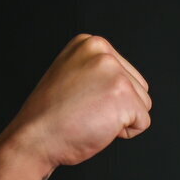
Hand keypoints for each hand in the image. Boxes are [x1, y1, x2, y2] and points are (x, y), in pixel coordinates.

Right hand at [0, 34, 151, 169]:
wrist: (36, 137)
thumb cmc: (52, 116)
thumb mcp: (73, 74)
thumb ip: (97, 70)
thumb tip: (124, 79)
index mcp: (90, 43)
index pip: (126, 73)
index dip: (108, 96)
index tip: (82, 99)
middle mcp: (103, 52)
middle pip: (139, 88)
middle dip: (119, 107)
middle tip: (87, 111)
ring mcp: (115, 73)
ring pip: (143, 104)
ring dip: (122, 119)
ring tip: (92, 117)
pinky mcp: (123, 96)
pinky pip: (143, 123)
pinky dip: (125, 133)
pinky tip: (98, 127)